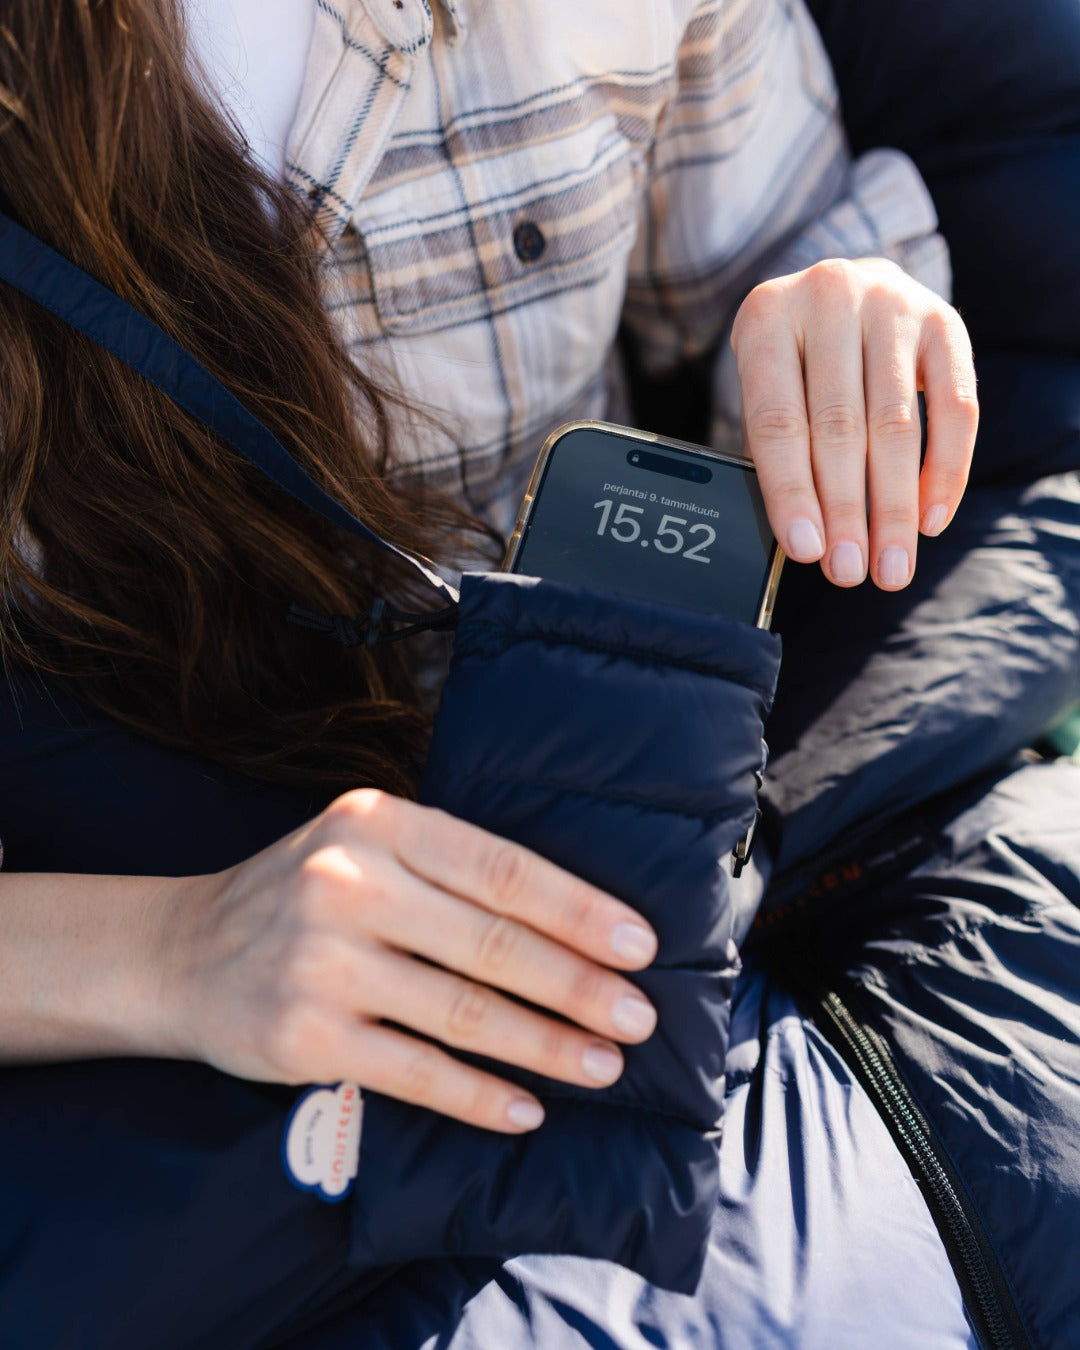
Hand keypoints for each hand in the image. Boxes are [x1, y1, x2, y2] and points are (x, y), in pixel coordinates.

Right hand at [159, 791, 658, 1132]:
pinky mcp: (303, 1037)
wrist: (179, 951)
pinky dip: (480, 1096)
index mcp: (379, 824)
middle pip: (492, 943)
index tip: (640, 946)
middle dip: (578, 986)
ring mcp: (322, 963)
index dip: (579, 910)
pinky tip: (526, 1110)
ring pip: (464, 1013)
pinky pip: (416, 1073)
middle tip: (639, 1017)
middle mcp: (348, 884)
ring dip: (545, 1046)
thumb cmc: (301, 894)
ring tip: (603, 1066)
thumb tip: (578, 921)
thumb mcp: (364, 846)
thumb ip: (449, 867)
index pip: (502, 869)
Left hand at [730, 257, 978, 589]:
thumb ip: (775, 447)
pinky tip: (931, 520)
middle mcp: (830, 298)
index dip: (792, 491)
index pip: (778, 420)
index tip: (806, 549)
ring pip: (896, 424)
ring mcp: (892, 306)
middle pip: (840, 426)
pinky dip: (946, 470)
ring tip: (891, 565)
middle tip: (850, 572)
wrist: (847, 288)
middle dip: (847, 511)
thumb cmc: (795, 358)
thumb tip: (803, 539)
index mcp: (768, 318)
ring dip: (894, 506)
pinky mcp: (945, 322)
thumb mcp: (767, 383)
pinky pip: (956, 407)